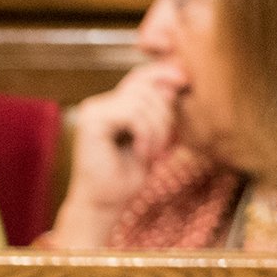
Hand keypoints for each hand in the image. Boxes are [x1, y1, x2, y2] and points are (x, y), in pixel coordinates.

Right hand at [52, 60, 186, 242]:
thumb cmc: (126, 175)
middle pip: (145, 87)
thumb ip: (158, 109)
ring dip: (157, 129)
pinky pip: (133, 114)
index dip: (164, 73)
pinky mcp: (91, 123)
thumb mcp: (152, 136)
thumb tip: (175, 81)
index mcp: (110, 105)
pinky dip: (146, 134)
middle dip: (165, 114)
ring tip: (152, 153)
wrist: (105, 203)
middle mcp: (98, 104)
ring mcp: (92, 112)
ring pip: (142, 101)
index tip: (185, 82)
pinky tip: (142, 153)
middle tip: (164, 144)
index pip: (141, 76)